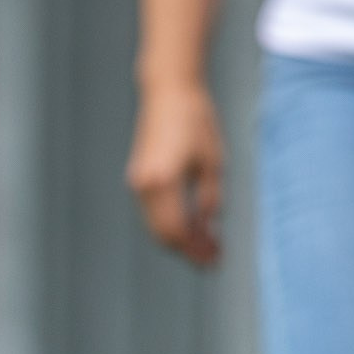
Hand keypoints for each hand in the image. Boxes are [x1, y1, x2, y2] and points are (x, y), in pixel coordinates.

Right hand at [127, 79, 226, 265]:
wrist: (168, 94)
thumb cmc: (195, 121)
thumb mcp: (213, 161)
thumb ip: (210, 198)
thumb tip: (207, 226)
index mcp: (163, 183)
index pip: (177, 230)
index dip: (196, 249)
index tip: (215, 260)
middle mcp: (144, 187)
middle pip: (163, 234)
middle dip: (188, 250)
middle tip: (213, 259)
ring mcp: (138, 184)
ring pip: (156, 226)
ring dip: (180, 238)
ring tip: (207, 244)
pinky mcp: (139, 179)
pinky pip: (153, 212)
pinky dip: (172, 223)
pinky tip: (192, 225)